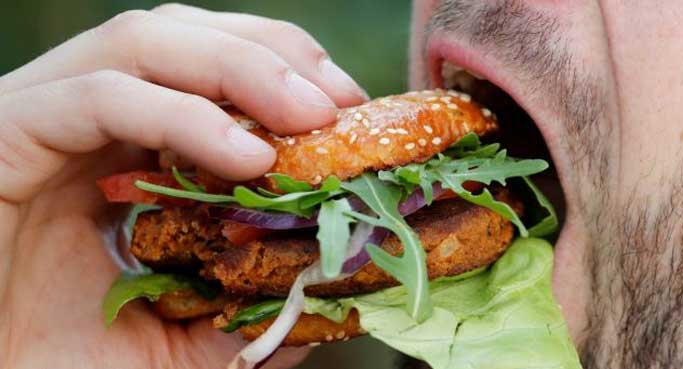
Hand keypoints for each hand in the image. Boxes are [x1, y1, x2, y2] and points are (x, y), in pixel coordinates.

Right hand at [0, 4, 365, 367]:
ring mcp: (41, 120)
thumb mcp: (182, 343)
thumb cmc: (63, 364)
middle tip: (338, 106)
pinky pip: (94, 98)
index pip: (209, 68)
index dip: (286, 71)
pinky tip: (244, 156)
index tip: (350, 110)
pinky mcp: (4, 136)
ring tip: (309, 118)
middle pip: (183, 34)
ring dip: (239, 68)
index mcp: (124, 149)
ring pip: (140, 42)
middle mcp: (85, 121)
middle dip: (272, 55)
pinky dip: (177, 115)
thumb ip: (251, 312)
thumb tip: (333, 291)